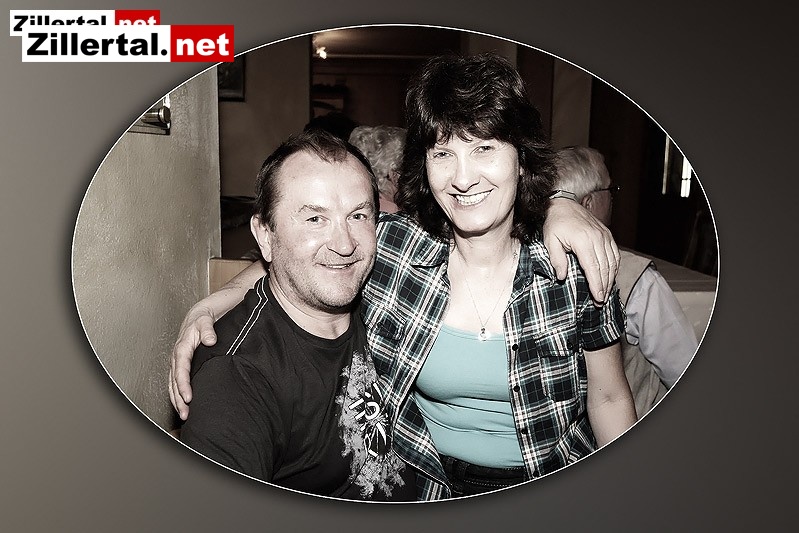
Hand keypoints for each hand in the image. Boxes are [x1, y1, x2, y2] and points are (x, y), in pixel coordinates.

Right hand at [168, 305, 216, 419]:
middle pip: (174, 382)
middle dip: (179, 399)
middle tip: (186, 414)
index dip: (183, 385)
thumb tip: (210, 340)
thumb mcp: (206, 320)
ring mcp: (177, 362)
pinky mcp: (181, 365)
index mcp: (182, 347)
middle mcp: (177, 357)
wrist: (199, 315)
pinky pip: (176, 383)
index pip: (181, 370)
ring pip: (173, 385)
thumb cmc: (203, 319)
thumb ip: (208, 329)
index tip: (189, 398)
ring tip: (185, 415)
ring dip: (177, 401)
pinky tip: (184, 406)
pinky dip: (178, 395)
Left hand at [543, 198, 619, 303]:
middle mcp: (597, 238)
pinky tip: (611, 277)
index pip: (593, 268)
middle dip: (604, 286)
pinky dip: (615, 267)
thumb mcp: (550, 241)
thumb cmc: (555, 223)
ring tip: (606, 293)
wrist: (563, 203)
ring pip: (612, 262)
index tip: (598, 298)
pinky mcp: (607, 234)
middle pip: (605, 268)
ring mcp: (604, 235)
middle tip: (601, 301)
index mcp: (583, 241)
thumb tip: (562, 277)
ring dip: (611, 279)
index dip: (597, 285)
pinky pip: (615, 253)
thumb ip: (556, 259)